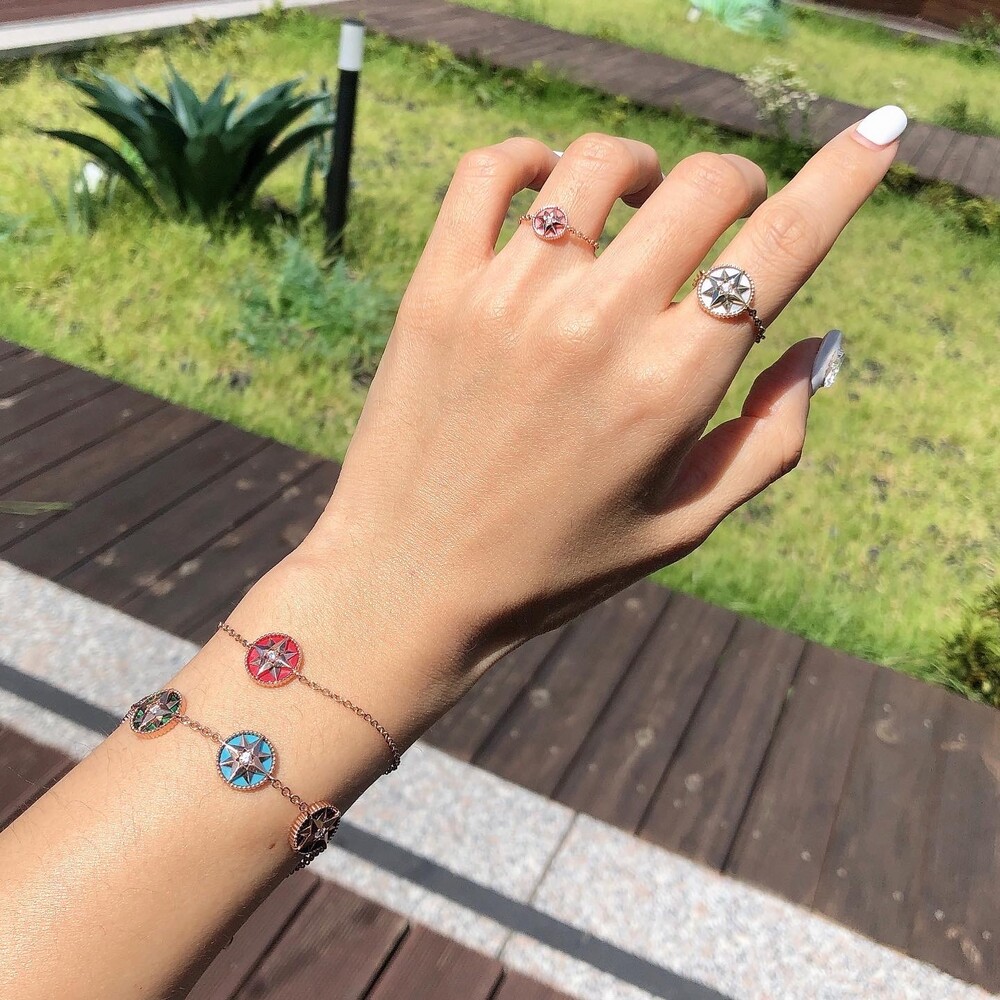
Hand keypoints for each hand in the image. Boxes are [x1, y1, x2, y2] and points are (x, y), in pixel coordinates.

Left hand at [304, 118, 901, 677]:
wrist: (408, 581)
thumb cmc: (553, 565)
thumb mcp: (683, 526)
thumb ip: (770, 439)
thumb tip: (817, 343)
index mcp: (670, 388)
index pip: (781, 248)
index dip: (844, 179)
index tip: (881, 131)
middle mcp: (596, 327)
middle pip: (703, 185)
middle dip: (735, 188)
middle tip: (719, 220)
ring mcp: (510, 298)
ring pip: (600, 161)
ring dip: (640, 169)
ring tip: (632, 206)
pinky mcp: (438, 287)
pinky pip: (491, 170)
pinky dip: (531, 159)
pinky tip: (546, 193)